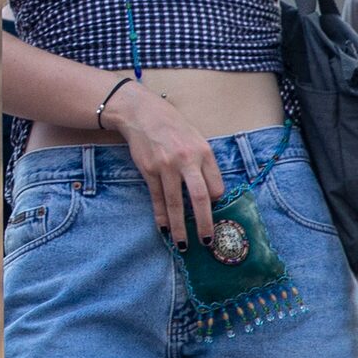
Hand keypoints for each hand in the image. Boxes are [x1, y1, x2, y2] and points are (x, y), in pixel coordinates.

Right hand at [105, 82, 223, 245]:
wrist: (141, 112)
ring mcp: (166, 166)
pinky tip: (164, 228)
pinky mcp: (149, 170)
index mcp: (204, 152)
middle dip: (204, 223)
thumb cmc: (172, 126)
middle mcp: (186, 160)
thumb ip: (204, 163)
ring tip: (184, 245)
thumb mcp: (196, 139)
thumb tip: (211, 193)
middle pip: (199, 198)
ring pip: (175, 203)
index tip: (214, 211)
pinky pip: (157, 197)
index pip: (216, 186)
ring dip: (179, 226)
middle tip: (208, 242)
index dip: (217, 202)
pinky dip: (160, 215)